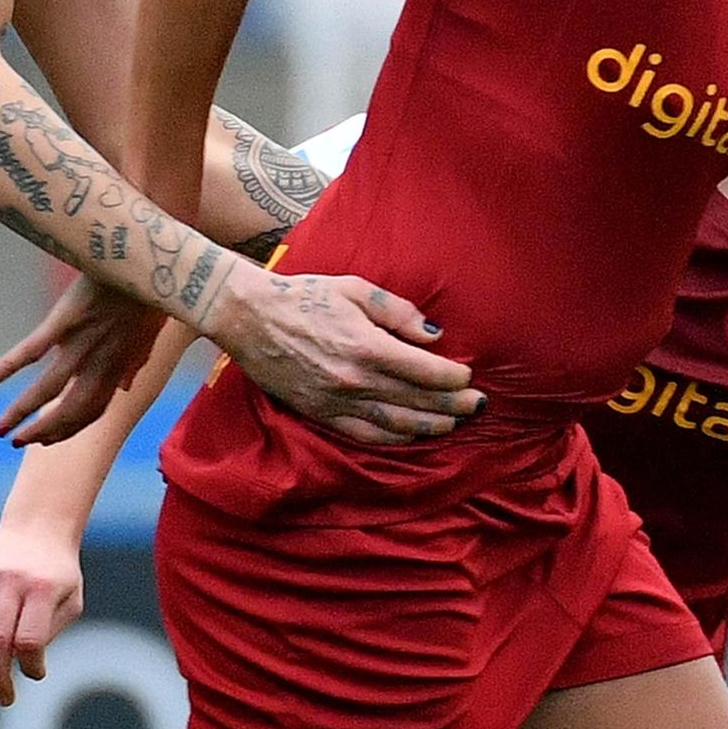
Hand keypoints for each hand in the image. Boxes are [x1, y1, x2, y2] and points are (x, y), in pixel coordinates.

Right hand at [0, 271, 166, 445]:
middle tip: (16, 441)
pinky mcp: (65, 319)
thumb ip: (135, 364)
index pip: (91, 411)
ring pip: (47, 389)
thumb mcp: (149, 335)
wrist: (147, 257)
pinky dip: (9, 366)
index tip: (47, 439)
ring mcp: (81, 342)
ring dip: (21, 412)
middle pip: (68, 410)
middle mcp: (99, 362)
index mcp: (118, 366)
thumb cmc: (149, 294)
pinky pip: (34, 350)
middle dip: (42, 431)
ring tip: (0, 428)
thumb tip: (125, 388)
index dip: (68, 429)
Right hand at [0, 518, 85, 704]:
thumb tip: (22, 666)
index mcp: (41, 589)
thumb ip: (47, 634)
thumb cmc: (59, 575)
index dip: (31, 664)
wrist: (37, 528)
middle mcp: (10, 582)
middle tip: (6, 698)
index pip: (29, 640)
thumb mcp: (70, 602)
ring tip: (8, 647)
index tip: (36, 672)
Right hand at [208, 266, 476, 447]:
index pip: (425, 371)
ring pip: (396, 424)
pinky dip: (395, 438)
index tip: (468, 376)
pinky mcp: (321, 414)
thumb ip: (398, 311)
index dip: (453, 377)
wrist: (250, 317)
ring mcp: (337, 402)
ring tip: (454, 423)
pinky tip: (413, 435)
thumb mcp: (355, 289)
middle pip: (417, 401)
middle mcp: (355, 380)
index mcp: (367, 346)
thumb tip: (433, 335)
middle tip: (477, 405)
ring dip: (430, 426)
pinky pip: (366, 434)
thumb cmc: (304, 296)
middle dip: (453, 405)